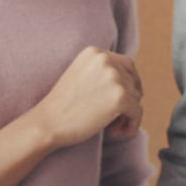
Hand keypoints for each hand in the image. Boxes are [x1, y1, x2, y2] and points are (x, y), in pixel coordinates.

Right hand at [26, 47, 142, 149]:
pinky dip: (134, 123)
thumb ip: (104, 75)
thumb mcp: (82, 78)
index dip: (133, 82)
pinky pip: (137, 111)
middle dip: (128, 102)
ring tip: (112, 128)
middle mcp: (105, 60)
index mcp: (94, 53)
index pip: (126, 64)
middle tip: (116, 120)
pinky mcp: (120, 97)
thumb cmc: (63, 106)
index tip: (131, 97)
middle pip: (132, 82)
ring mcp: (114, 77)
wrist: (48, 122)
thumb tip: (137, 88)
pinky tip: (125, 132)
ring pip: (135, 98)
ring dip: (127, 115)